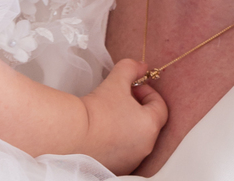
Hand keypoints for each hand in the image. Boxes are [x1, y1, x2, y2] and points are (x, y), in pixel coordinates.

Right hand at [78, 58, 168, 174]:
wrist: (73, 135)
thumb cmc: (97, 108)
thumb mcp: (115, 81)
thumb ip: (131, 68)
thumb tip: (141, 66)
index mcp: (150, 125)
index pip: (160, 106)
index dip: (148, 92)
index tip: (132, 87)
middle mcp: (146, 146)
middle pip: (149, 123)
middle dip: (137, 108)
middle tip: (119, 99)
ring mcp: (132, 159)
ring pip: (136, 138)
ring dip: (128, 125)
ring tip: (108, 115)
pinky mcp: (118, 168)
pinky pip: (124, 152)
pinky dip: (118, 141)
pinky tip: (102, 133)